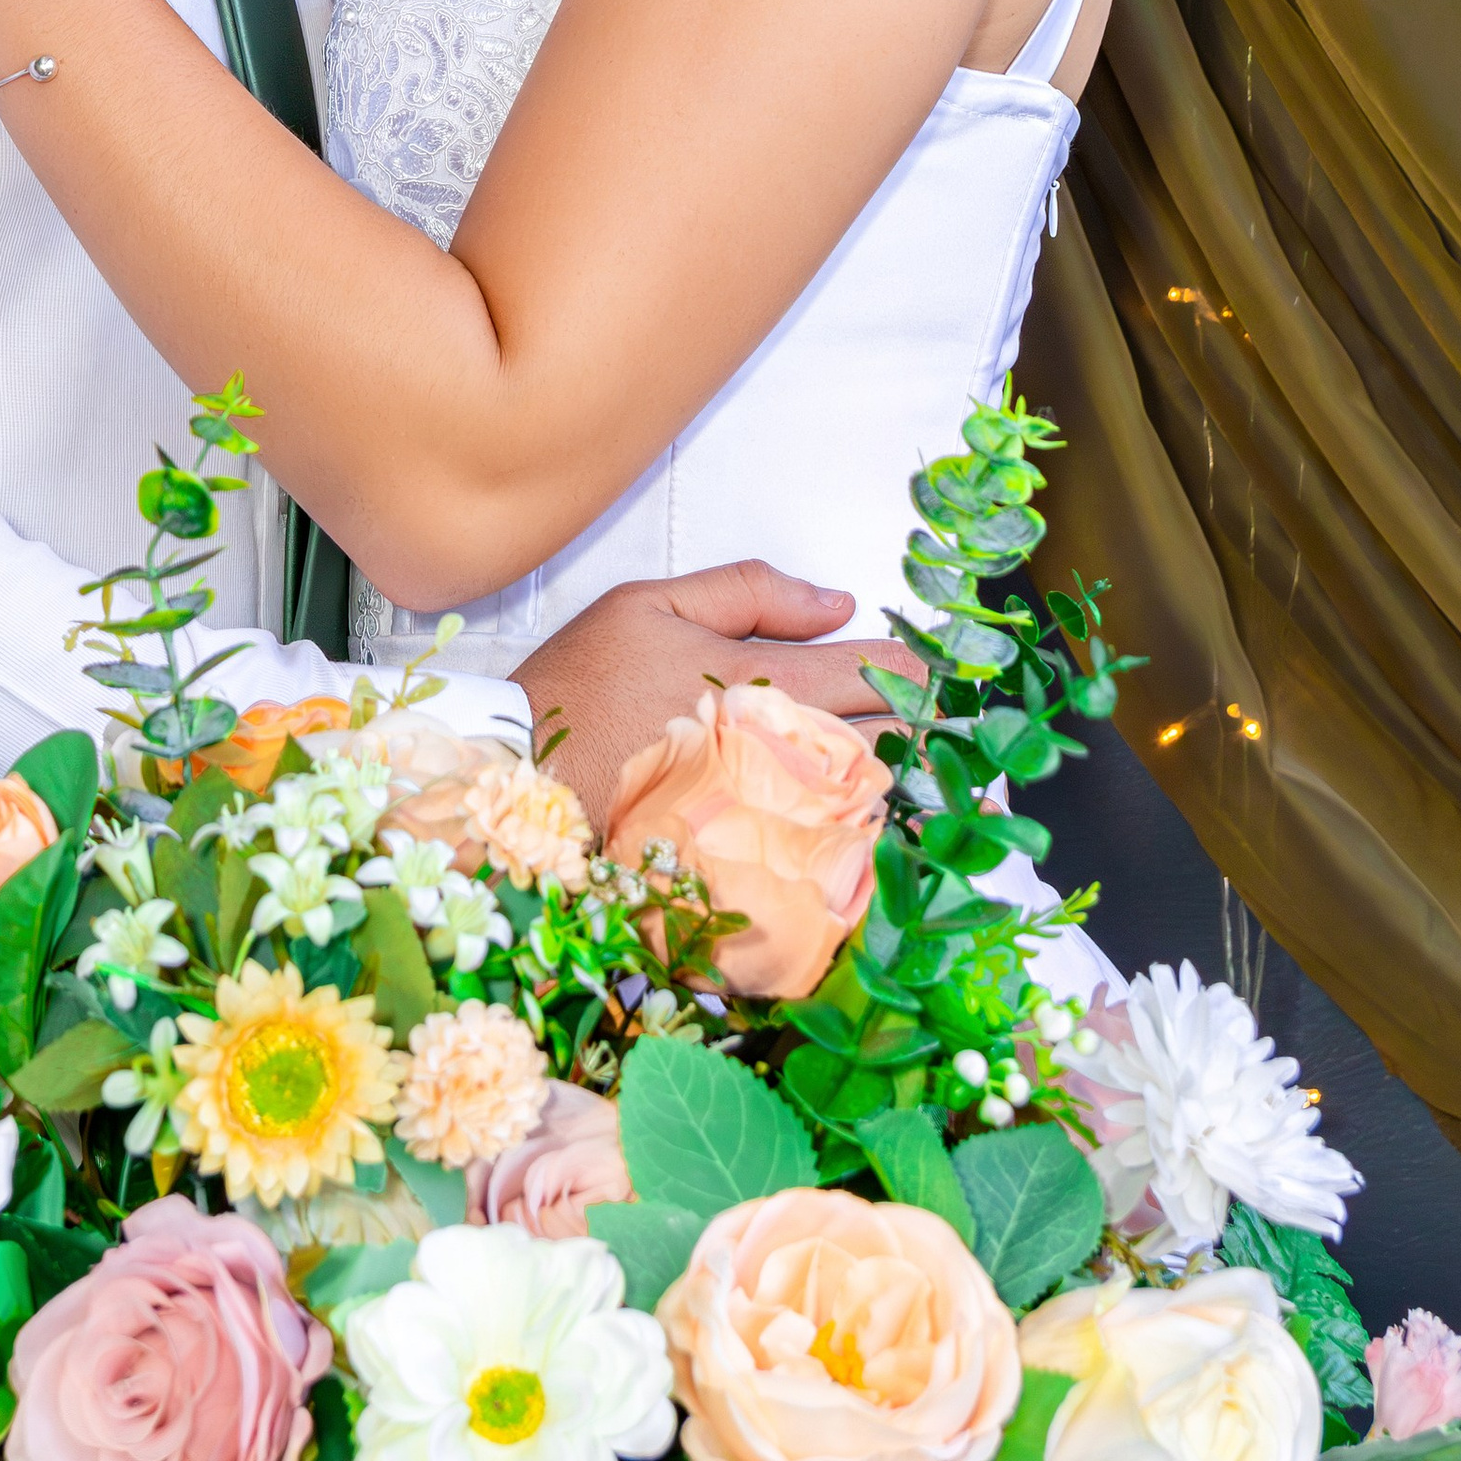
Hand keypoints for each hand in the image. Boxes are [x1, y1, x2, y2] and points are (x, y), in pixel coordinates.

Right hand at [519, 561, 914, 843]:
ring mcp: (769, 819)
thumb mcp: (650, 604)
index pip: (876, 672)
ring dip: (907, 789)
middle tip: (941, 725)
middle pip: (890, 742)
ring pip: (873, 806)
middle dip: (922, 730)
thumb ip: (751, 592)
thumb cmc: (579, 689)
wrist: (520, 784)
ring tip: (930, 780)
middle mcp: (777, 755)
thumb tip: (838, 602)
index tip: (931, 670)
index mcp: (762, 681)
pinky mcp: (752, 869)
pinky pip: (835, 866)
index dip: (916, 669)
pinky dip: (868, 851)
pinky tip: (883, 843)